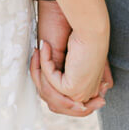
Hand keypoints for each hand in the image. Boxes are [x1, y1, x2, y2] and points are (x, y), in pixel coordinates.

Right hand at [30, 0, 111, 116]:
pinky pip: (49, 80)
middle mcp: (85, 95)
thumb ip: (61, 70)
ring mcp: (79, 94)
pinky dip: (45, 61)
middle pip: (52, 101)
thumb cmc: (85, 37)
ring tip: (41, 46)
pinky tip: (46, 45)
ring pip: (47, 91)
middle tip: (36, 51)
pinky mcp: (72, 89)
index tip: (37, 55)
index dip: (45, 80)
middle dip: (39, 73)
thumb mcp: (72, 59)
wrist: (92, 28)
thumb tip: (44, 80)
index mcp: (89, 90)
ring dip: (40, 67)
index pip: (62, 101)